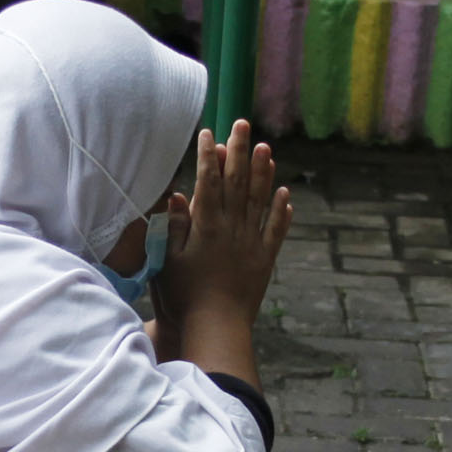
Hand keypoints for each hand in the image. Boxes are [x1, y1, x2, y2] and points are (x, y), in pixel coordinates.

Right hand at [154, 127, 292, 381]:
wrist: (215, 328)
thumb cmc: (183, 298)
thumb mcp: (167, 261)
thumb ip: (174, 226)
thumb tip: (178, 195)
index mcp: (205, 227)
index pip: (207, 182)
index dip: (207, 155)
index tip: (208, 133)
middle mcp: (231, 229)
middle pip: (237, 182)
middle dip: (238, 151)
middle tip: (242, 124)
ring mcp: (251, 243)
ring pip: (259, 200)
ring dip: (263, 173)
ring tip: (266, 147)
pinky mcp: (264, 260)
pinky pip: (276, 230)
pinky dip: (281, 211)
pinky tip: (285, 193)